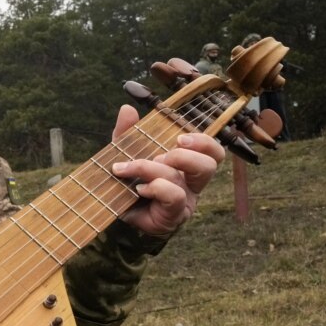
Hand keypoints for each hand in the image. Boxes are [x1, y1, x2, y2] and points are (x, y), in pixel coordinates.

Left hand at [110, 105, 224, 235]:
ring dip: (160, 168)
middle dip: (185, 155)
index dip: (204, 141)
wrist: (112, 212)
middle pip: (210, 164)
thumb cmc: (126, 182)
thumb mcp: (124, 154)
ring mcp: (184, 201)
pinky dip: (156, 187)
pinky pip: (174, 196)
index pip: (213, 151)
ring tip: (138, 169)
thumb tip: (127, 109)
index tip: (179, 137)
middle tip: (164, 154)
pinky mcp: (173, 216)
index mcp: (186, 165)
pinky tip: (139, 188)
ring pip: (188, 180)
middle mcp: (191, 183)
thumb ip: (126, 134)